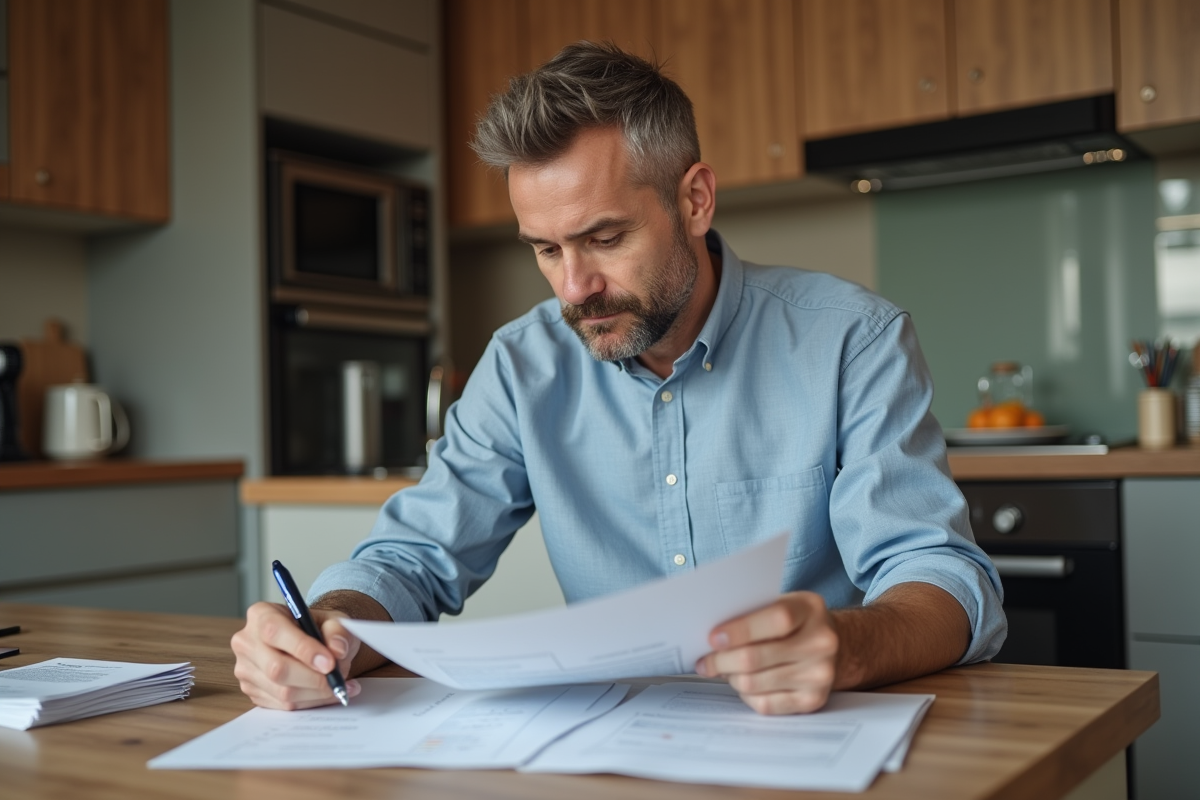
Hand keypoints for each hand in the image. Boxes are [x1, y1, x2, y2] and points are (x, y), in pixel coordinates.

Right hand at [231, 601, 363, 709]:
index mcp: (261, 614)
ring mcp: (246, 670)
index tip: (330, 663)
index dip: (303, 649)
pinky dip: (312, 702)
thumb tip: (338, 650)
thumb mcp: (334, 620)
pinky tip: (329, 693)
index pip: (275, 632)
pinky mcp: (252, 692)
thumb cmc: (318, 628)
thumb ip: (338, 631)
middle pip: (276, 668)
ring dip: (316, 693)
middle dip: (313, 678)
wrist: (311, 643)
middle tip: (338, 679)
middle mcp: (247, 642)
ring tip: (339, 684)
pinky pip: (283, 706)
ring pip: (282, 692)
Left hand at [694, 591, 838, 714]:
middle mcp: (821, 642)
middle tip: (705, 661)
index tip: (713, 638)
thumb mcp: (781, 603)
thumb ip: (752, 613)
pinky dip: (746, 695)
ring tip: (724, 669)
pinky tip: (743, 683)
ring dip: (731, 678)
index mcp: (810, 609)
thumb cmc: (795, 621)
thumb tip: (712, 638)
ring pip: (754, 683)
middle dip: (721, 661)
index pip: (776, 619)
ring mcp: (820, 674)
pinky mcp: (813, 700)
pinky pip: (765, 704)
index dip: (739, 630)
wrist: (833, 644)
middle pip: (756, 658)